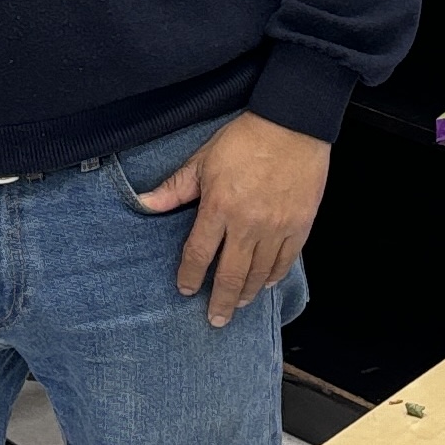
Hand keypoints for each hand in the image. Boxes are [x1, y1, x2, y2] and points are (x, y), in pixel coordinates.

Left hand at [137, 114, 330, 326]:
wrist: (293, 124)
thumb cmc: (246, 138)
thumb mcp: (203, 159)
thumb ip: (175, 188)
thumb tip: (144, 203)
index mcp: (219, 208)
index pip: (199, 254)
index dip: (191, 276)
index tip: (186, 290)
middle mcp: (248, 224)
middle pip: (231, 275)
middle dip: (221, 301)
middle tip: (216, 320)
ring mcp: (276, 227)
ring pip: (260, 273)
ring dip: (247, 293)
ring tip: (239, 305)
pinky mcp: (300, 224)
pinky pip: (286, 259)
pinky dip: (275, 275)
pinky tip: (266, 283)